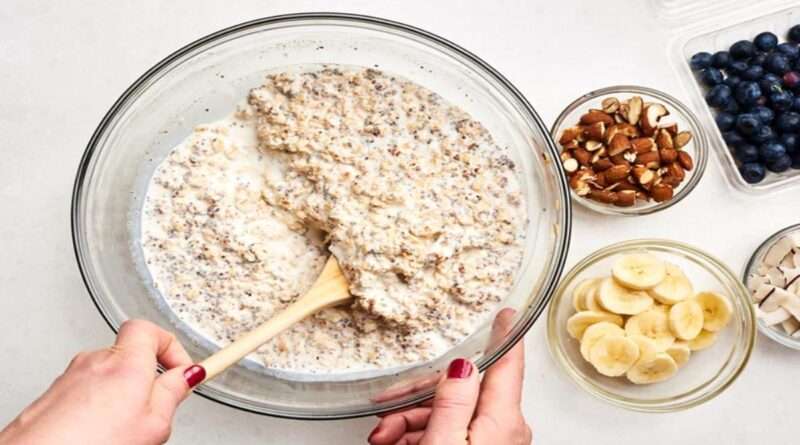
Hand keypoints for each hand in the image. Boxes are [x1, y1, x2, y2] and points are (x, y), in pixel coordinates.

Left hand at [0, 320, 194, 444]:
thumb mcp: (153, 424)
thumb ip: (173, 393)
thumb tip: (188, 375)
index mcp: (126, 361)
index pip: (152, 330)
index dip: (172, 349)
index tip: (183, 371)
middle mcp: (96, 360)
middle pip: (132, 354)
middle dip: (147, 378)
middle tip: (156, 406)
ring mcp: (72, 375)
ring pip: (109, 375)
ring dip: (122, 395)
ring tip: (124, 428)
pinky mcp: (55, 393)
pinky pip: (87, 391)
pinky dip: (98, 406)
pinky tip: (100, 432)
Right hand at [368, 308, 531, 444]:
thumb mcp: (442, 442)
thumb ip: (453, 401)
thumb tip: (461, 366)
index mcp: (503, 420)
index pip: (508, 366)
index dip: (505, 335)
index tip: (506, 313)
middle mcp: (504, 431)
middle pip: (462, 393)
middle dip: (419, 398)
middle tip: (388, 410)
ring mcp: (492, 444)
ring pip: (448, 414)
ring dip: (410, 421)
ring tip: (385, 436)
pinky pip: (448, 434)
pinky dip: (419, 436)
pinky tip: (396, 442)